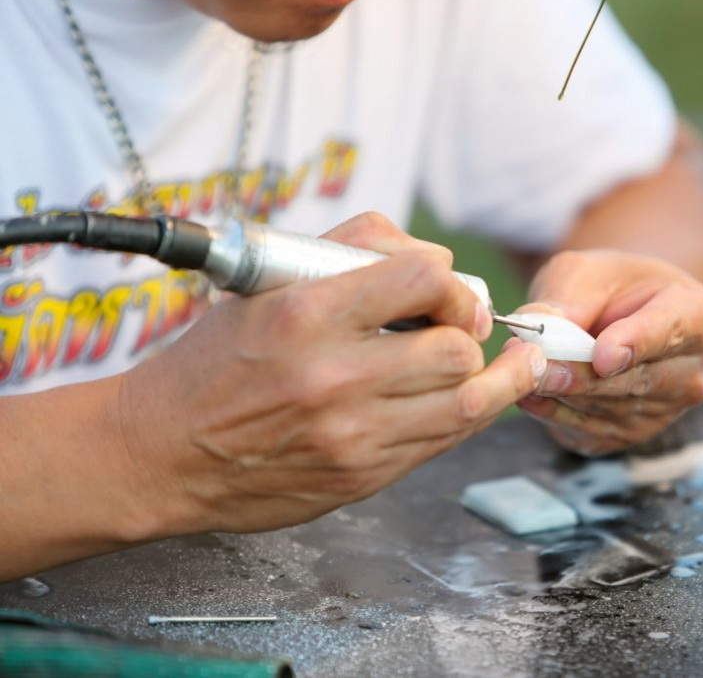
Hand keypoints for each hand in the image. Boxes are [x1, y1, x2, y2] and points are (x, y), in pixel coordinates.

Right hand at [117, 211, 545, 535]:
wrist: (161, 454)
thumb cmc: (214, 363)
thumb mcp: (265, 287)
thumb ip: (349, 251)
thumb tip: (434, 257)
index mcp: (307, 314)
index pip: (425, 278)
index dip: (455, 283)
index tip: (452, 291)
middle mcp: (334, 376)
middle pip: (456, 348)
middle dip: (470, 333)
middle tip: (464, 330)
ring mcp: (351, 435)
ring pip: (467, 404)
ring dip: (495, 380)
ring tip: (514, 365)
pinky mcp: (362, 477)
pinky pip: (443, 444)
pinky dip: (468, 417)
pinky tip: (477, 400)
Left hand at [511, 249, 702, 455]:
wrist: (618, 316)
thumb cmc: (609, 288)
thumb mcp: (585, 272)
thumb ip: (566, 299)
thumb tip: (541, 330)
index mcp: (699, 315)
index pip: (670, 332)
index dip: (636, 345)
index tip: (603, 357)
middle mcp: (693, 371)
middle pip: (636, 382)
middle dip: (582, 378)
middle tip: (538, 368)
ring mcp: (667, 410)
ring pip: (608, 411)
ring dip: (562, 396)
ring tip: (524, 372)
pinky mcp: (632, 437)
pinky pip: (591, 433)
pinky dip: (555, 415)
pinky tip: (533, 394)